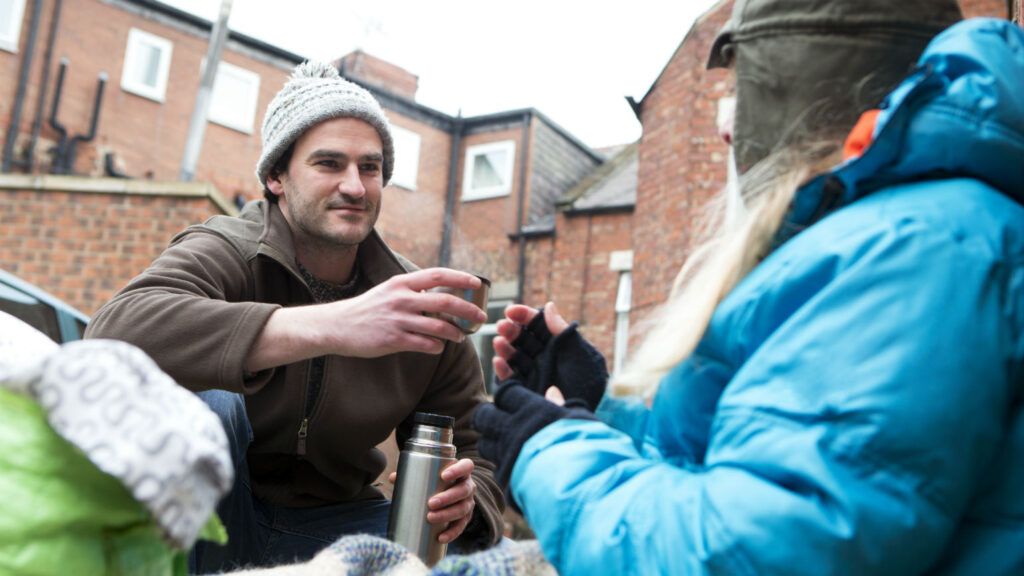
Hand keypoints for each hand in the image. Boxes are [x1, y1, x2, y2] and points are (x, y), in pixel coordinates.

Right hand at [247, 268, 487, 370]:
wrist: (337, 326)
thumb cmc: (366, 309)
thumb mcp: (388, 291)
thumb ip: (412, 292)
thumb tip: (440, 296)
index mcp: (401, 283)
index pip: (438, 275)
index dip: (460, 278)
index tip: (476, 283)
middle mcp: (401, 299)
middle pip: (445, 301)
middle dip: (468, 309)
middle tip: (480, 316)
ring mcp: (398, 320)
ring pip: (439, 327)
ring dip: (455, 332)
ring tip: (461, 336)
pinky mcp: (393, 340)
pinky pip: (425, 344)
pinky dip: (437, 346)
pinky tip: (438, 347)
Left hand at [389, 457, 476, 543]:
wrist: (446, 495)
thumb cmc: (435, 482)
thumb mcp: (426, 475)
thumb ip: (410, 474)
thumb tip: (393, 478)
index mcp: (462, 472)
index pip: (466, 466)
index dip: (458, 470)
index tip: (443, 476)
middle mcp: (468, 486)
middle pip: (463, 490)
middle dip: (448, 497)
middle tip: (430, 503)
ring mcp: (468, 503)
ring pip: (463, 509)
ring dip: (447, 514)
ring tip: (431, 518)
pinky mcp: (466, 518)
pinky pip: (461, 526)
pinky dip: (451, 533)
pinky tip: (440, 537)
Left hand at [473, 381, 595, 507]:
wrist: (581, 486)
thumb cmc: (587, 448)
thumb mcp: (579, 421)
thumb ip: (562, 406)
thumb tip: (551, 391)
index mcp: (532, 411)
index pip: (506, 393)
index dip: (508, 393)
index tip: (513, 398)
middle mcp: (513, 431)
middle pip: (484, 416)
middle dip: (489, 415)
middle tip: (499, 418)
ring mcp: (507, 456)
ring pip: (485, 444)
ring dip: (492, 441)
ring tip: (506, 444)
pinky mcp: (506, 480)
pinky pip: (496, 468)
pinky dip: (503, 466)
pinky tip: (516, 467)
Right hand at [492, 301, 608, 410]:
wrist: (582, 418)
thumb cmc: (588, 385)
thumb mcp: (581, 354)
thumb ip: (564, 332)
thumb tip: (548, 306)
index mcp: (557, 346)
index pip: (538, 326)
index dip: (525, 316)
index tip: (511, 310)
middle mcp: (543, 358)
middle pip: (523, 339)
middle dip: (512, 330)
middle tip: (502, 326)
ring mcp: (533, 374)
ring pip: (514, 356)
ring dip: (505, 347)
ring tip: (499, 342)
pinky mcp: (524, 391)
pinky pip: (510, 378)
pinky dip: (503, 370)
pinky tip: (499, 362)